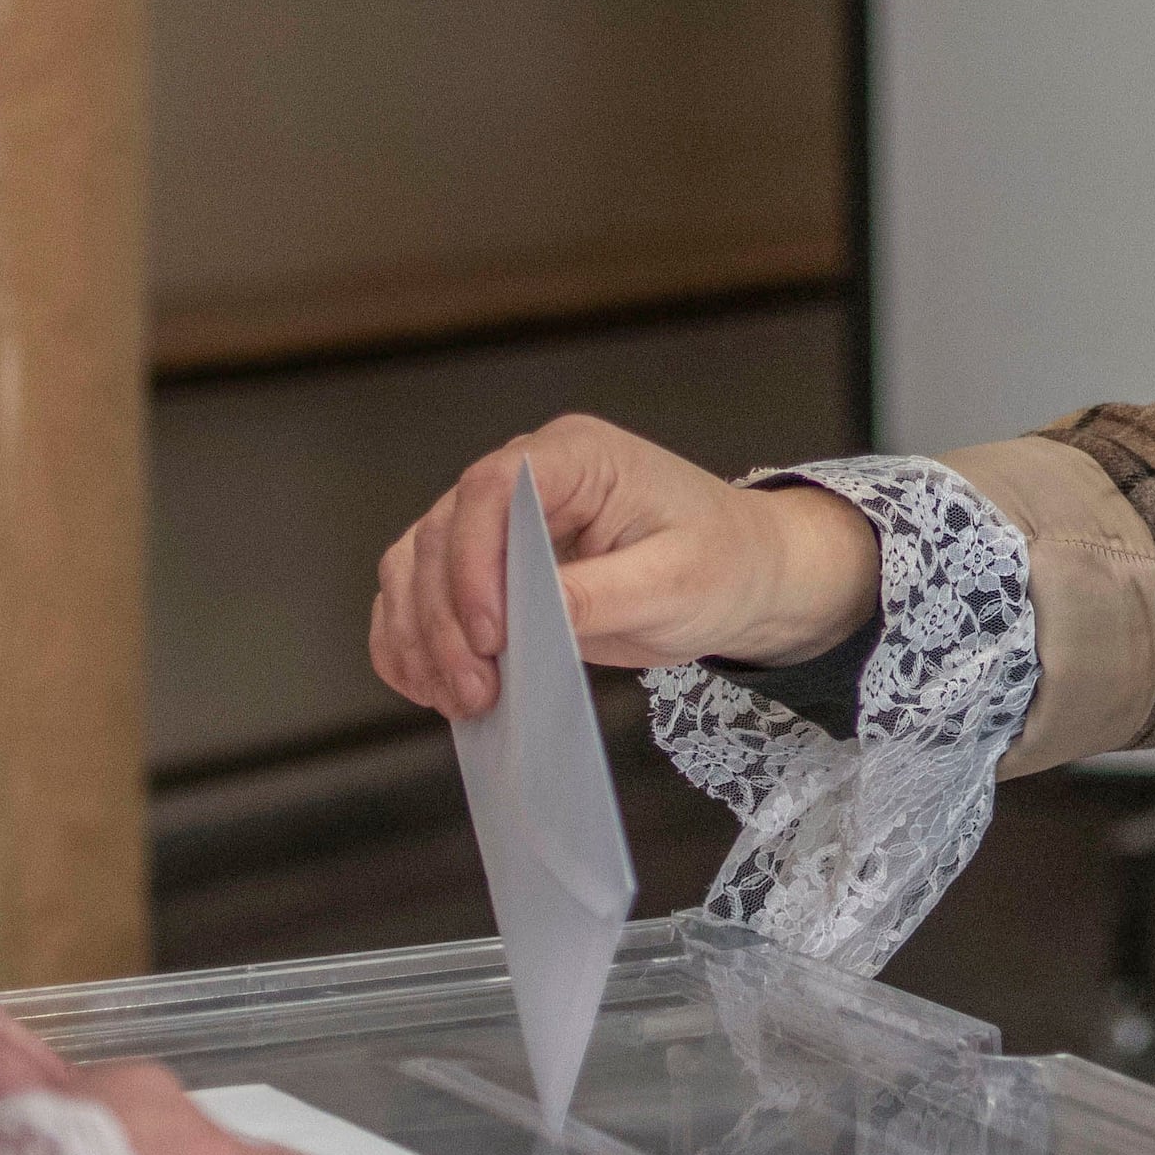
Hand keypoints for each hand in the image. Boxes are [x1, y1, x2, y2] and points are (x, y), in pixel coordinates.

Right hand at [367, 415, 878, 718]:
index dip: (473, 561)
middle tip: (474, 690)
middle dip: (444, 619)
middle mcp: (527, 477)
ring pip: (417, 563)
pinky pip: (423, 592)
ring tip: (456, 698)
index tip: (490, 635)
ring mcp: (502, 521)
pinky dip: (411, 639)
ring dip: (419, 634)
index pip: (492, 488)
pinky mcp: (491, 566)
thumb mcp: (674, 583)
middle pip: (442, 533)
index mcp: (575, 456)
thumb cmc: (722, 563)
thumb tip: (532, 618)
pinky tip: (426, 685)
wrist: (743, 577)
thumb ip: (600, 595)